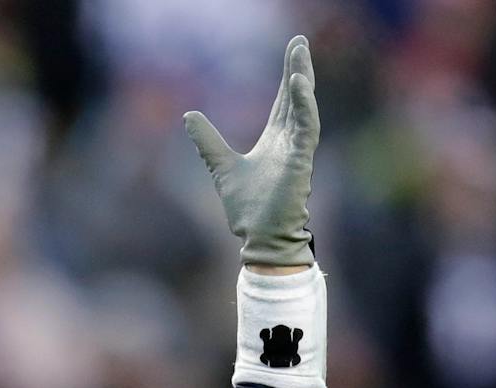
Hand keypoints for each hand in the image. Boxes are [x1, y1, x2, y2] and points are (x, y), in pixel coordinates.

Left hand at [183, 35, 318, 269]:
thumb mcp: (221, 167)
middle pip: (295, 98)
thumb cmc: (248, 209)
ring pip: (304, 107)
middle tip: (300, 41)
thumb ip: (208, 142)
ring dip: (302, 79)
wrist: (258, 238)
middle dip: (298, 69)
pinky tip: (299, 85)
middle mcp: (289, 143)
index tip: (292, 50)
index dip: (287, 77)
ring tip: (300, 54)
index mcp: (275, 142)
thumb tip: (188, 116)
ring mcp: (297, 151)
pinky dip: (304, 106)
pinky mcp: (301, 162)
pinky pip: (306, 128)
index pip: (284, 102)